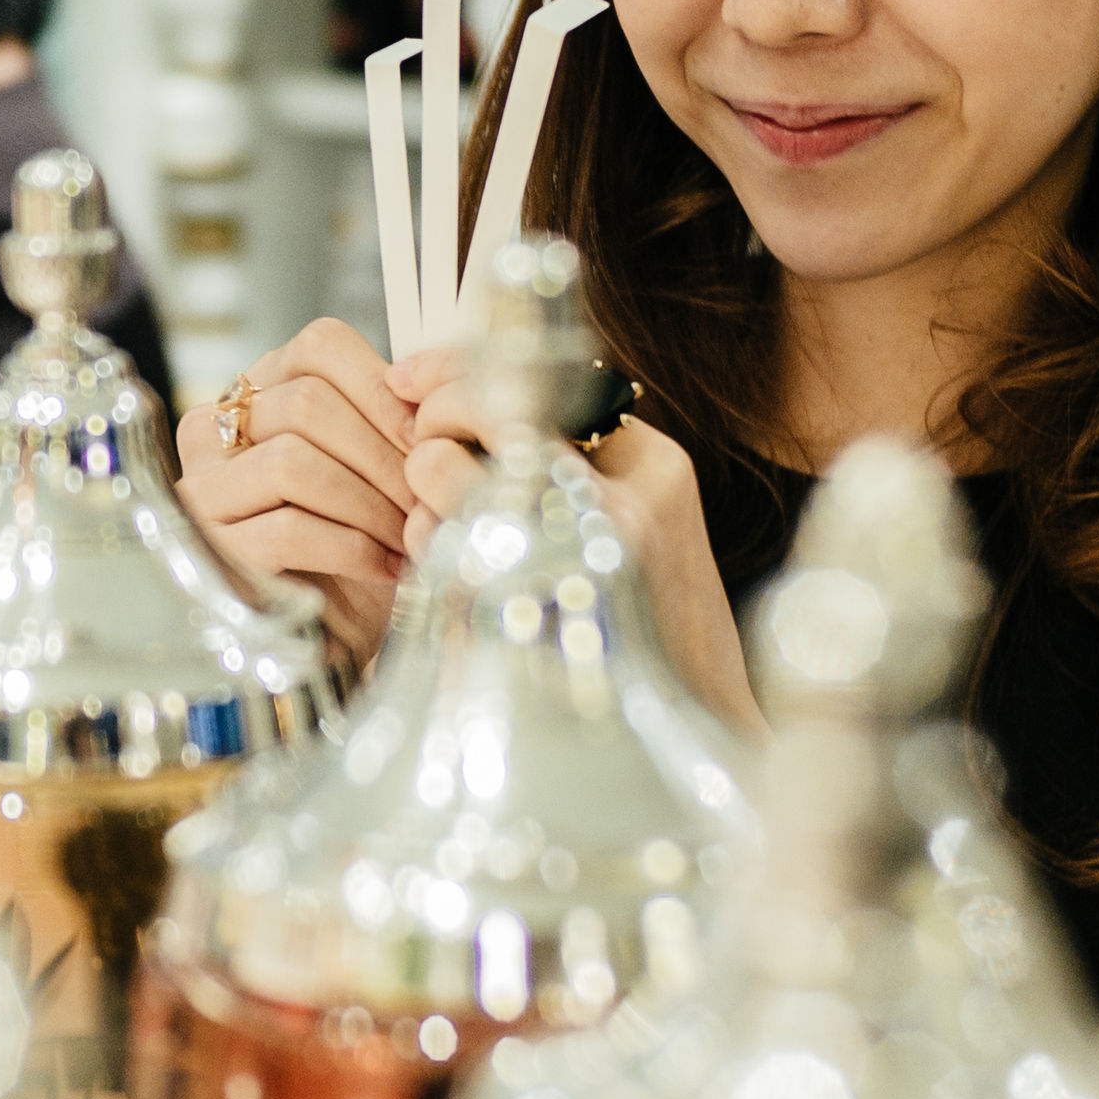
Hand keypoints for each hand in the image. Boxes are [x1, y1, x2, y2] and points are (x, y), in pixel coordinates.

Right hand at [176, 319, 418, 667]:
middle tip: (425, 498)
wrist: (341, 631)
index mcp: (260, 389)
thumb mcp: (380, 466)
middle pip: (307, 404)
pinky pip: (286, 529)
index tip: (424, 435)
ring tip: (406, 534)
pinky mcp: (210, 547)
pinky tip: (383, 566)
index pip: (318, 346)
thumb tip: (422, 383)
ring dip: (368, 503)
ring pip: (292, 462)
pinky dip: (350, 547)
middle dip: (383, 456)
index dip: (382, 387)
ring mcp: (203, 488)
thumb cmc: (364, 542)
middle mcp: (214, 429)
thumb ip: (391, 415)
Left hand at [394, 355, 760, 731]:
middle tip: (424, 451)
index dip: (456, 370)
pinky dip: (427, 557)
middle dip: (432, 426)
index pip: (538, 376)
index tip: (405, 378)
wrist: (693, 729)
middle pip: (482, 415)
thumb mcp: (647, 517)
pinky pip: (435, 553)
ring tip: (452, 531)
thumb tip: (459, 395)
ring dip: (424, 497)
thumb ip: (579, 454)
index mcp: (653, 468)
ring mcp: (564, 568)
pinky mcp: (515, 624)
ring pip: (444, 476)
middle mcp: (614, 508)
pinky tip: (454, 584)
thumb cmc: (659, 622)